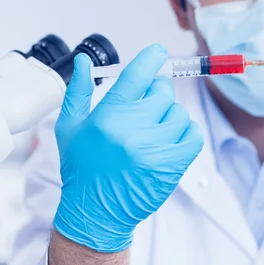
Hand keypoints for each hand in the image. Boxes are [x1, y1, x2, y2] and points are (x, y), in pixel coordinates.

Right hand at [53, 44, 203, 251]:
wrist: (96, 212)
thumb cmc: (82, 166)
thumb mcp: (69, 127)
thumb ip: (78, 91)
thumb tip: (84, 60)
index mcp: (107, 117)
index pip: (137, 75)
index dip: (151, 58)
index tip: (158, 52)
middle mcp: (132, 131)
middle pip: (163, 92)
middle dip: (156, 93)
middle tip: (146, 106)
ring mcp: (155, 150)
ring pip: (179, 113)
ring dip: (169, 117)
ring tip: (154, 130)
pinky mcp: (172, 166)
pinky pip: (194, 134)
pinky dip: (187, 132)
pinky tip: (171, 138)